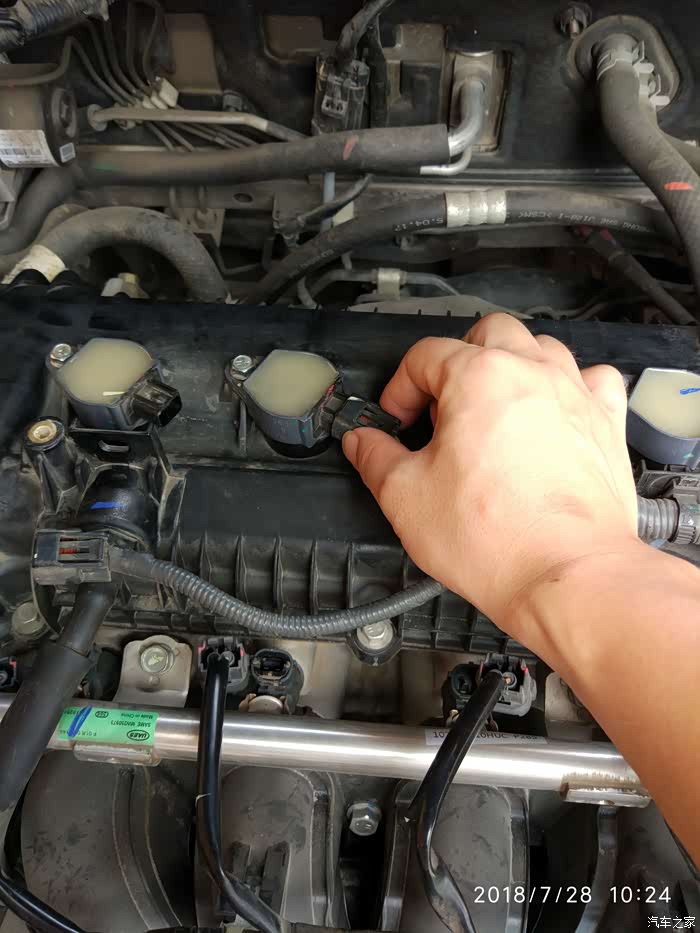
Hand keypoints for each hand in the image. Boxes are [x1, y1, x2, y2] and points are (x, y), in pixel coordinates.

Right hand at [342, 313, 638, 637]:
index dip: (400, 389)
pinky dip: (569, 385)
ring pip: (540, 347)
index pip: (424, 357)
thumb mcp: (405, 497)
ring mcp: (574, 393)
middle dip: (456, 360)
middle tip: (441, 405)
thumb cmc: (494, 538)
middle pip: (487, 334)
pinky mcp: (606, 423)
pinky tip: (553, 411)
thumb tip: (363, 441)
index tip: (396, 422)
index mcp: (477, 377)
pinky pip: (592, 379)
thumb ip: (376, 458)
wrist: (567, 574)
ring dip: (510, 365)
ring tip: (491, 407)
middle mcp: (531, 372)